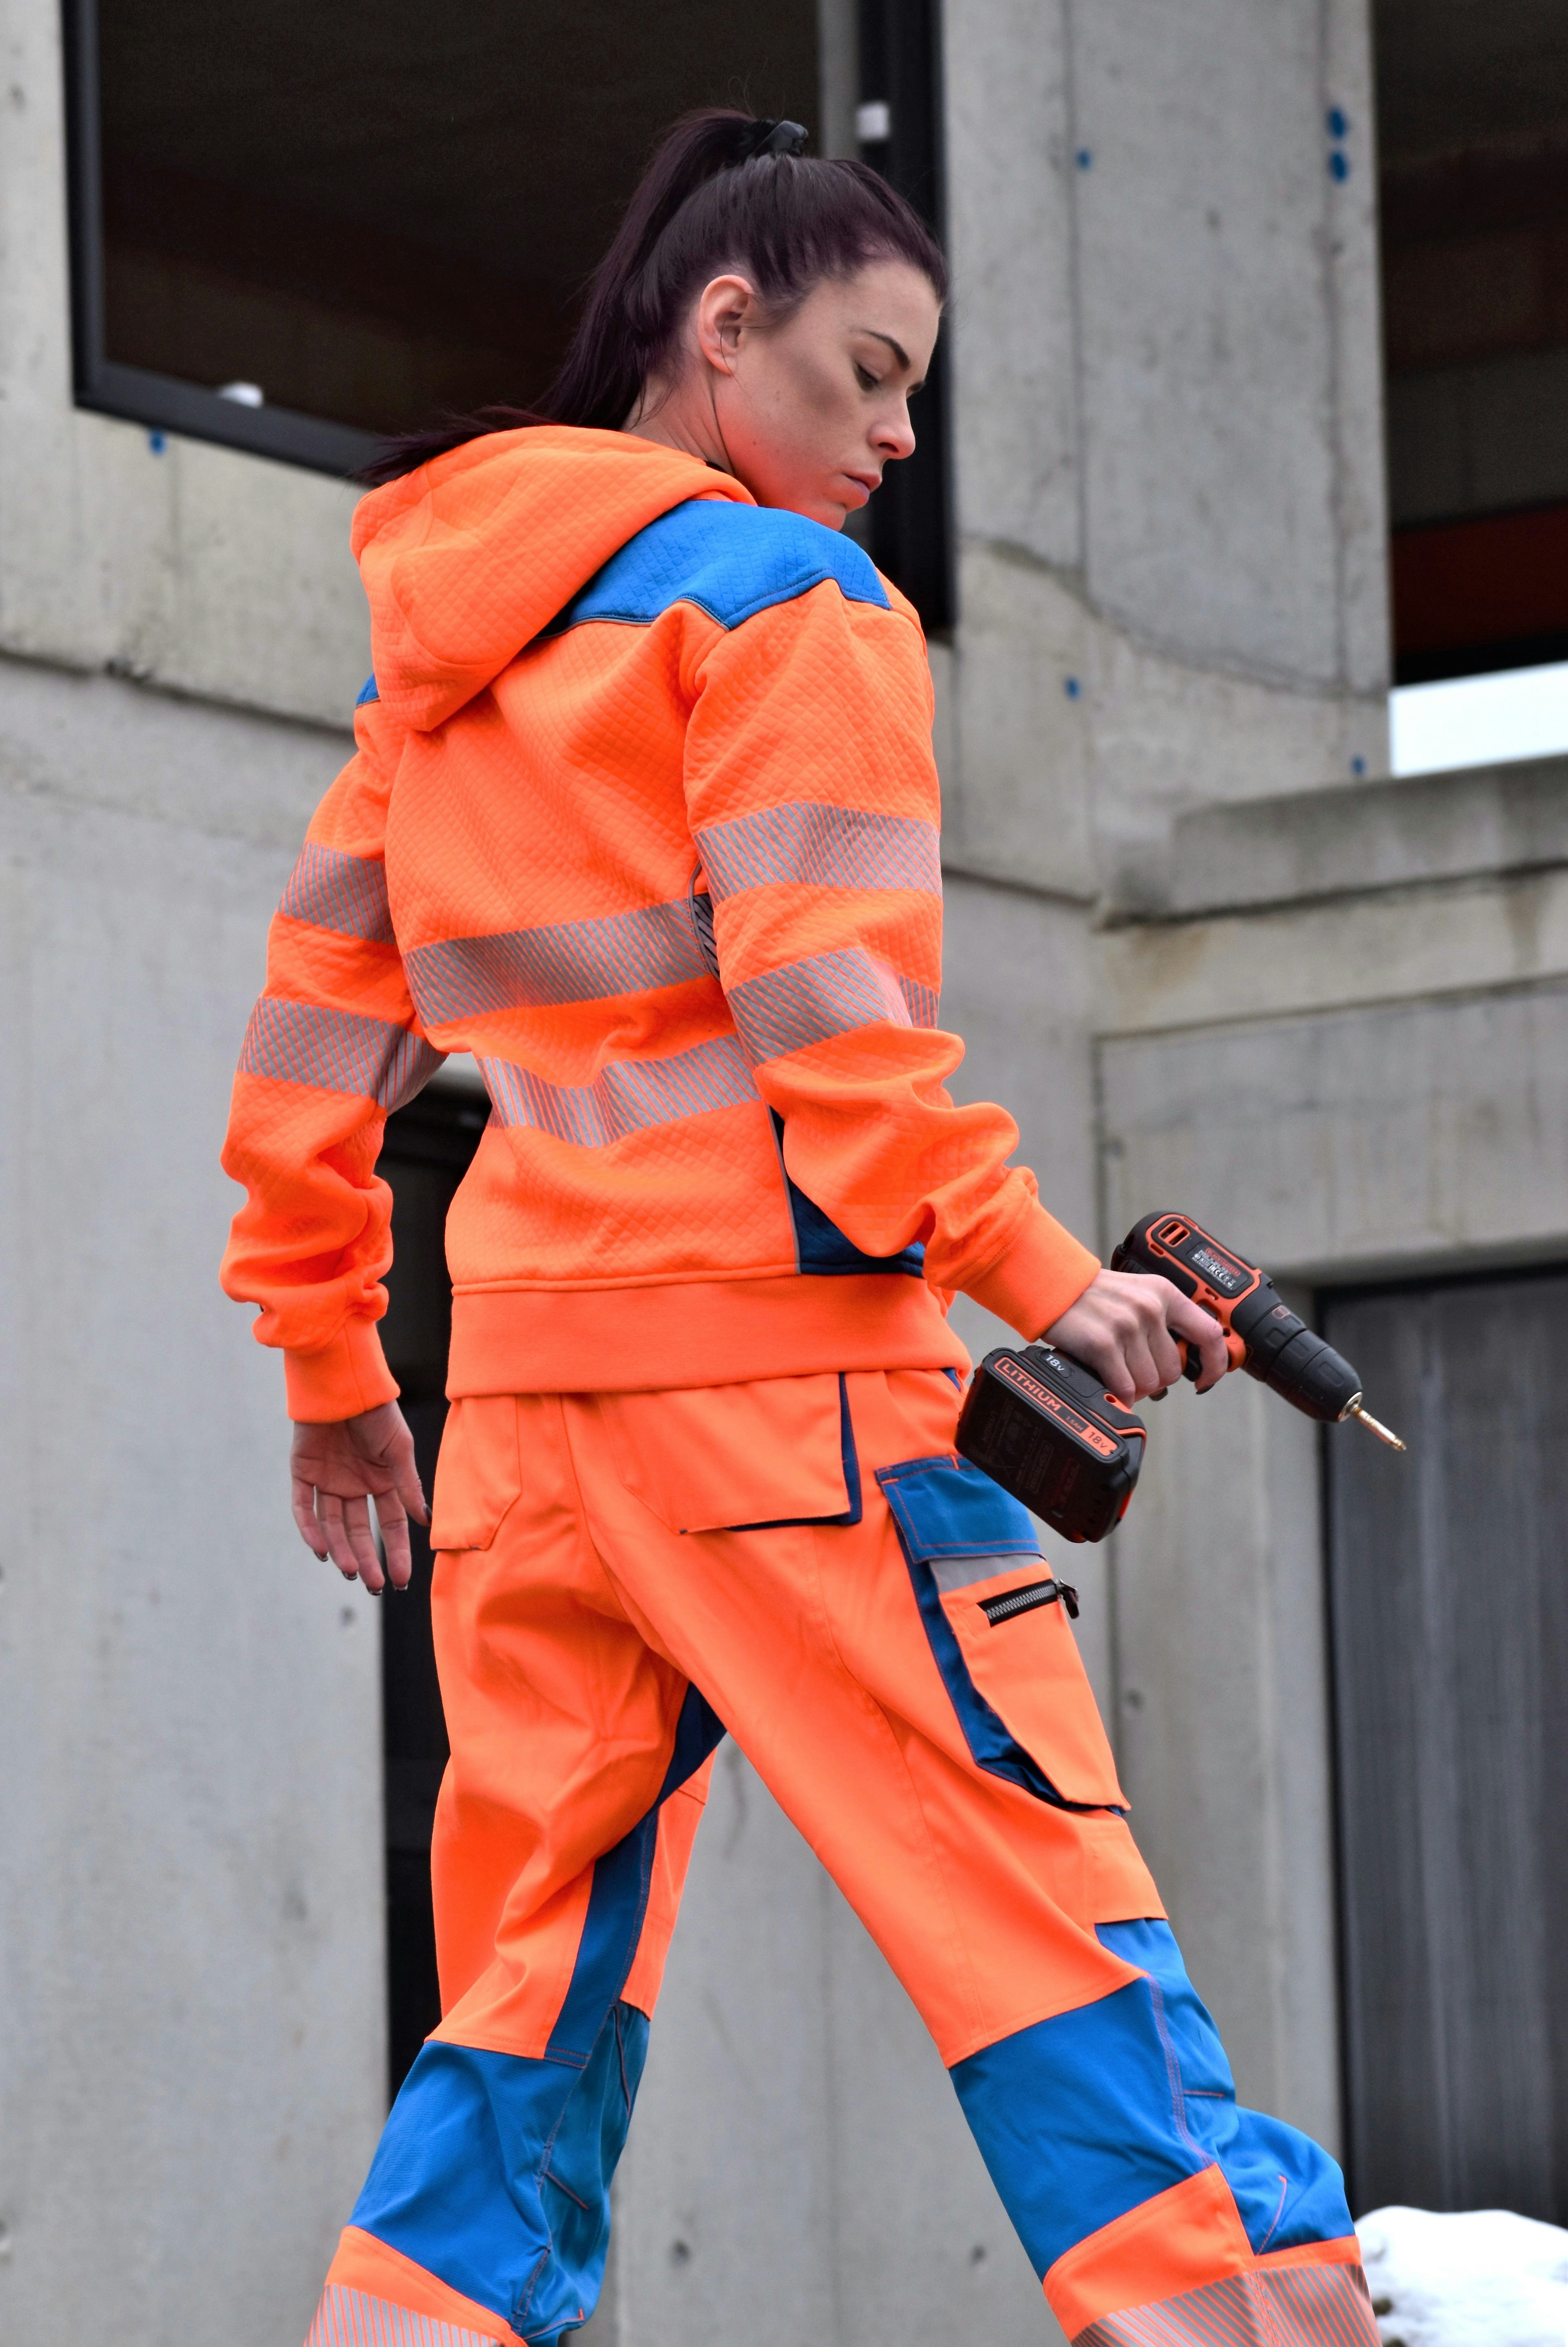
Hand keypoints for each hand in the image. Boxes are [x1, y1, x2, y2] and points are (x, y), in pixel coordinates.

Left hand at [290, 1402, 427, 1593]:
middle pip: (359, 1531)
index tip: (401, 1580)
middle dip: (366, 1559)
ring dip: (340, 1550)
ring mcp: (328, 1481)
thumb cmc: (377, 1412)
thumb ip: (407, 1485)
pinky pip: (304, 1508)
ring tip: (350, 1571)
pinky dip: (310, 1530)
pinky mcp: (303, 1473)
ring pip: (332, 1526)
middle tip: (371, 1585)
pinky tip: (321, 1550)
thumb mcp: (399, 1449)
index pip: (389, 1525)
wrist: (343, 1383)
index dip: (395, 1552)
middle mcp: (354, 1486)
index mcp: (381, 1481)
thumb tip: (423, 1520)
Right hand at [1044, 1267, 1229, 1402]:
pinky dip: (1118, 1393)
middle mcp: (1150, 1308)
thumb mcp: (1138, 1293)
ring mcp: (1127, 1325)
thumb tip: (1185, 1360)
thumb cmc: (1093, 1295)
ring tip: (1117, 1373)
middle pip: (1172, 1370)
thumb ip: (1163, 1319)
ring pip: (1150, 1383)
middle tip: (1134, 1372)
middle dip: (1155, 1380)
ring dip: (1135, 1388)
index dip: (1215, 1364)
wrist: (1052, 1285)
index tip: (1206, 1379)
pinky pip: (1125, 1388)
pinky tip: (1108, 1381)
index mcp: (1165, 1293)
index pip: (1209, 1334)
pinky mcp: (1103, 1343)